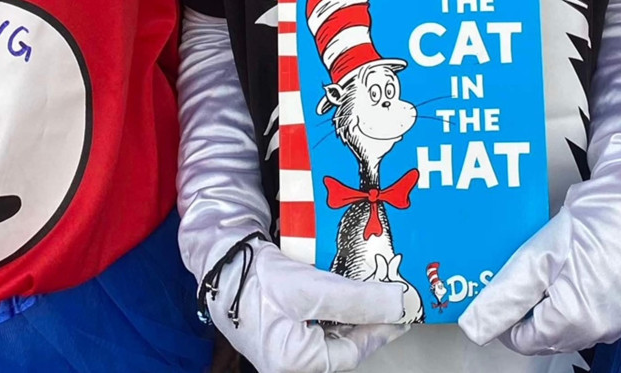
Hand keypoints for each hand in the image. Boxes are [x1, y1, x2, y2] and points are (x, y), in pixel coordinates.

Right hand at [200, 236, 416, 372]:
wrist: (218, 257)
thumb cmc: (255, 279)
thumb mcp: (312, 290)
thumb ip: (358, 301)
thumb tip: (398, 306)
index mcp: (294, 363)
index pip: (352, 351)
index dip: (380, 329)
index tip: (402, 309)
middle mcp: (289, 360)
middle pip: (342, 343)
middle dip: (367, 319)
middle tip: (391, 297)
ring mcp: (283, 342)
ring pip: (331, 330)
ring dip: (353, 310)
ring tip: (373, 289)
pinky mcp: (281, 324)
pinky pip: (316, 319)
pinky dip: (335, 304)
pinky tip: (345, 286)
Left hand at [456, 137, 620, 354]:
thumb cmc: (591, 224)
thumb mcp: (535, 259)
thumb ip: (504, 298)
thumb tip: (475, 328)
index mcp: (573, 322)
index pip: (523, 341)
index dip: (509, 314)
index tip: (509, 286)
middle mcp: (597, 330)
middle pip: (545, 336)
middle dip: (532, 308)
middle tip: (532, 271)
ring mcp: (614, 322)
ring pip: (566, 327)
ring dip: (551, 304)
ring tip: (554, 269)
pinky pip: (587, 316)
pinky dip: (573, 300)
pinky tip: (572, 272)